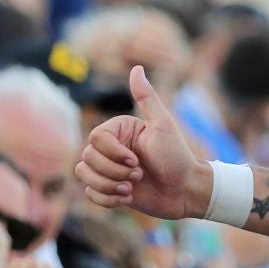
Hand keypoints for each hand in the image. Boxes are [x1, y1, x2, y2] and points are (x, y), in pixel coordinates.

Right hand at [77, 65, 210, 219]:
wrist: (185, 191)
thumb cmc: (177, 157)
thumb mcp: (163, 125)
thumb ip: (147, 98)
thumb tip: (137, 68)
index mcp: (119, 131)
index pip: (95, 138)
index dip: (113, 153)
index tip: (136, 161)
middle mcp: (110, 148)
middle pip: (87, 158)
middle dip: (114, 172)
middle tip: (139, 176)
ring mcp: (108, 169)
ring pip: (83, 174)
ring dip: (108, 186)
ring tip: (132, 189)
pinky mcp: (108, 189)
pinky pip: (89, 193)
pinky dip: (106, 199)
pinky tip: (127, 199)